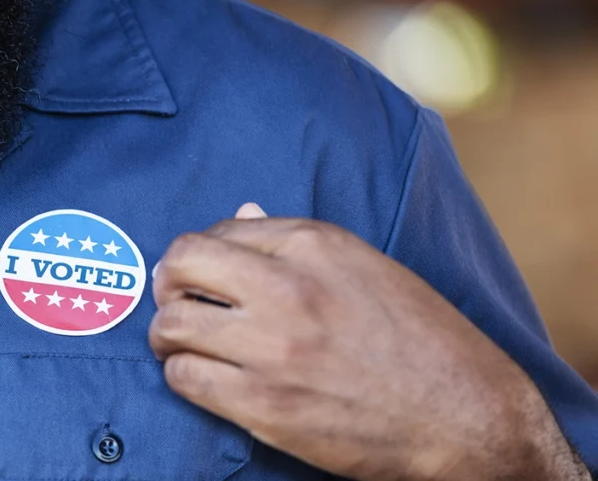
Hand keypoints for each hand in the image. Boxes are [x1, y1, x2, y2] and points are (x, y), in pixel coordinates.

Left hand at [149, 205, 587, 480]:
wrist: (466, 418)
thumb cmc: (422, 340)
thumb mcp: (366, 268)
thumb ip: (296, 243)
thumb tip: (240, 214)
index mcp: (315, 244)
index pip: (219, 230)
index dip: (201, 254)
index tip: (201, 274)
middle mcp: (288, 287)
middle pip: (181, 265)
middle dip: (167, 283)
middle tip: (174, 300)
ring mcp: (273, 348)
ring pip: (172, 324)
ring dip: (167, 334)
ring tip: (179, 342)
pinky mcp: (265, 405)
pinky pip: (185, 378)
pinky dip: (182, 375)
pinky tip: (200, 376)